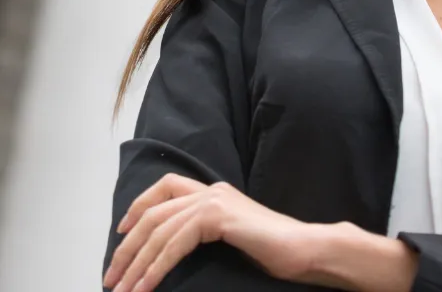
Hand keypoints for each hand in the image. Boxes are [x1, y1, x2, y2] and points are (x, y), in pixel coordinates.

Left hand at [103, 174, 319, 291]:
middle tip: (111, 278)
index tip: (122, 234)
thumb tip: (170, 251)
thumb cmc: (275, 251)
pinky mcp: (218, 217)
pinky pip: (173, 244)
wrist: (305, 249)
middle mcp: (212, 191)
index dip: (138, 207)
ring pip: (158, 231)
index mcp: (216, 192)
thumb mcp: (232, 237)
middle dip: (126, 248)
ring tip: (121, 290)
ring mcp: (215, 201)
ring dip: (134, 264)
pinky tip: (145, 287)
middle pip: (152, 213)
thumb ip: (206, 233)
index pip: (166, 186)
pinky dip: (154, 268)